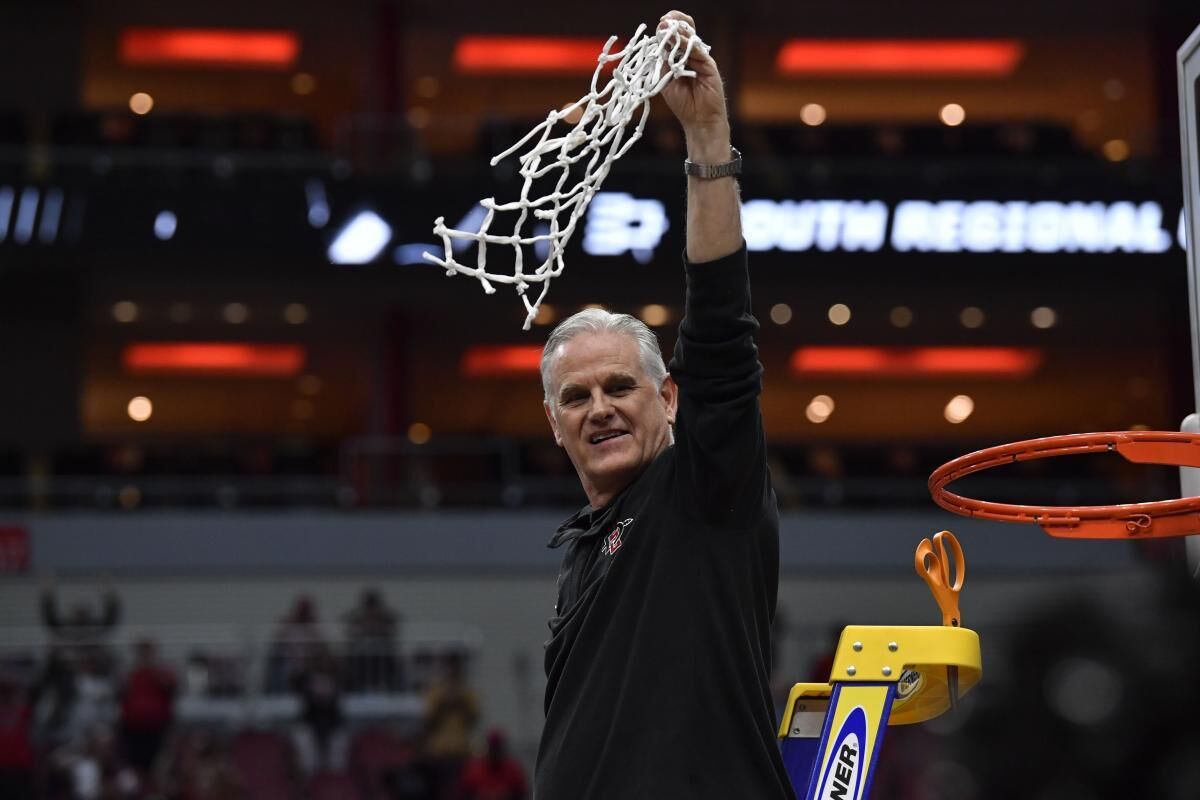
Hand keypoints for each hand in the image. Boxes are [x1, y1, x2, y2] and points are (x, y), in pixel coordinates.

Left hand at [656, 11, 730, 157]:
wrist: (698, 121)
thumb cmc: (683, 104)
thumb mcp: (666, 81)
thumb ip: (663, 64)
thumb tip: (657, 45)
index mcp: (681, 59)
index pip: (675, 38)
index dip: (668, 29)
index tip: (660, 24)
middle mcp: (692, 57)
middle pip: (686, 33)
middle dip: (675, 23)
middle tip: (664, 20)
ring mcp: (702, 60)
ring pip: (691, 40)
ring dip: (679, 32)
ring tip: (667, 25)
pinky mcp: (710, 66)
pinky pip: (698, 52)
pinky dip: (688, 45)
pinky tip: (679, 39)